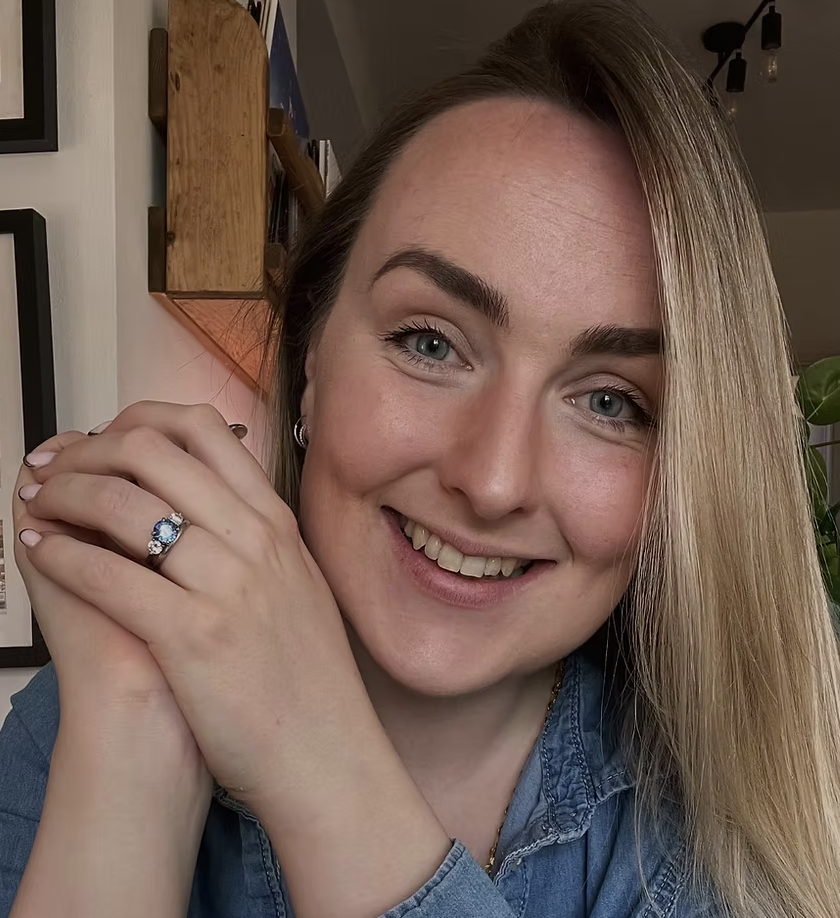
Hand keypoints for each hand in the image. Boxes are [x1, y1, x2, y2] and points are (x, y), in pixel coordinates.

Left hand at [17, 401, 370, 812]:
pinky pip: (108, 573)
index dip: (138, 420)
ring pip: (122, 503)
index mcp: (275, 522)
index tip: (105, 440)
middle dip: (87, 449)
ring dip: (62, 493)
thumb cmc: (306, 675)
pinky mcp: (191, 634)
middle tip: (54, 465)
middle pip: (152, 450)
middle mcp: (253, 539)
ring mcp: (225, 583)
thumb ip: (258, 537)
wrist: (324, 748)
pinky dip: (61, 554)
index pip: (203, 429)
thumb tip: (210, 502)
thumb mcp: (297, 583)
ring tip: (36, 501)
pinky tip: (42, 550)